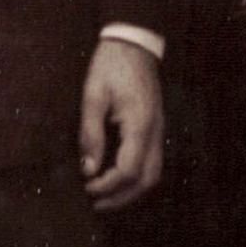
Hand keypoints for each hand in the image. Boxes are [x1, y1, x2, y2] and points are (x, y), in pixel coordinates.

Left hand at [81, 33, 166, 209]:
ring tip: (106, 196)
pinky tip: (117, 177)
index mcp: (140, 125)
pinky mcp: (155, 127)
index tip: (87, 187)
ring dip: (131, 190)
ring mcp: (158, 130)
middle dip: (122, 197)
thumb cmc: (111, 66)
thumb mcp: (93, 97)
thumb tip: (88, 169)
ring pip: (153, 173)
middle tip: (96, 203)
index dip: (107, 186)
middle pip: (147, 179)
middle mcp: (155, 132)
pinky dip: (136, 177)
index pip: (128, 170)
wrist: (134, 43)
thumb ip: (91, 135)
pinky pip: (152, 161)